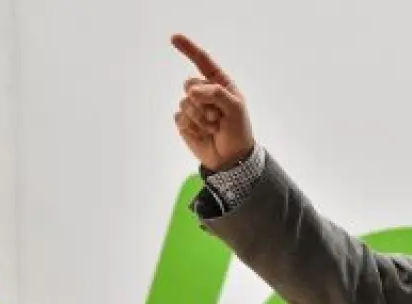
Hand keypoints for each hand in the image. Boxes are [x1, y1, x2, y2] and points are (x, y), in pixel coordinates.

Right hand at [170, 34, 254, 171]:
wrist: (231, 157)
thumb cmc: (238, 130)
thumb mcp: (235, 109)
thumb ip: (217, 93)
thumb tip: (191, 90)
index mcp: (220, 85)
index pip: (203, 62)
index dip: (189, 49)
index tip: (174, 38)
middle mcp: (204, 92)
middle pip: (189, 83)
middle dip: (203, 101)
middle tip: (218, 116)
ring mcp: (192, 106)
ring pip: (185, 102)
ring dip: (201, 117)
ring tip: (214, 127)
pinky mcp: (184, 121)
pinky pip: (180, 117)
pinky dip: (193, 126)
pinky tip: (204, 133)